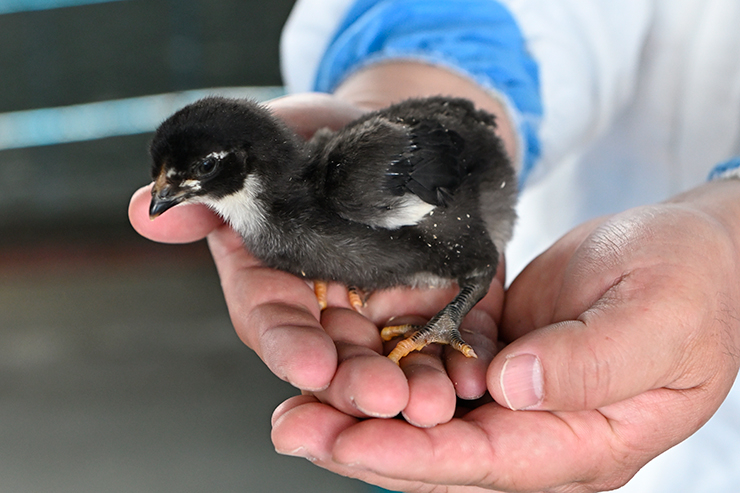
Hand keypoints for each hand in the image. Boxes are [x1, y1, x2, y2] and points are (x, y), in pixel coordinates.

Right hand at [129, 92, 504, 427]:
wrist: (383, 126)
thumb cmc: (311, 136)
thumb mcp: (259, 147)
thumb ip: (213, 186)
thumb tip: (148, 209)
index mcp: (276, 279)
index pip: (273, 321)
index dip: (286, 346)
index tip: (306, 367)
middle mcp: (327, 304)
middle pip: (336, 354)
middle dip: (355, 381)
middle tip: (382, 398)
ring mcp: (383, 308)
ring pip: (393, 358)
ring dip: (412, 384)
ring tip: (432, 401)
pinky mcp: (437, 298)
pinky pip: (450, 335)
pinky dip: (462, 358)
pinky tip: (475, 374)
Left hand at [271, 180, 739, 491]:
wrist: (687, 252)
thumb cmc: (689, 285)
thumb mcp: (655, 320)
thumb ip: (590, 361)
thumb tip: (511, 388)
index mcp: (579, 442)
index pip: (482, 462)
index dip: (409, 456)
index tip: (346, 442)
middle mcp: (535, 430)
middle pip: (435, 451)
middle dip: (360, 440)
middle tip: (292, 426)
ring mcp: (511, 395)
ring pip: (422, 414)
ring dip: (359, 406)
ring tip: (294, 398)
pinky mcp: (493, 354)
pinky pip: (431, 366)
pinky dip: (385, 363)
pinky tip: (337, 351)